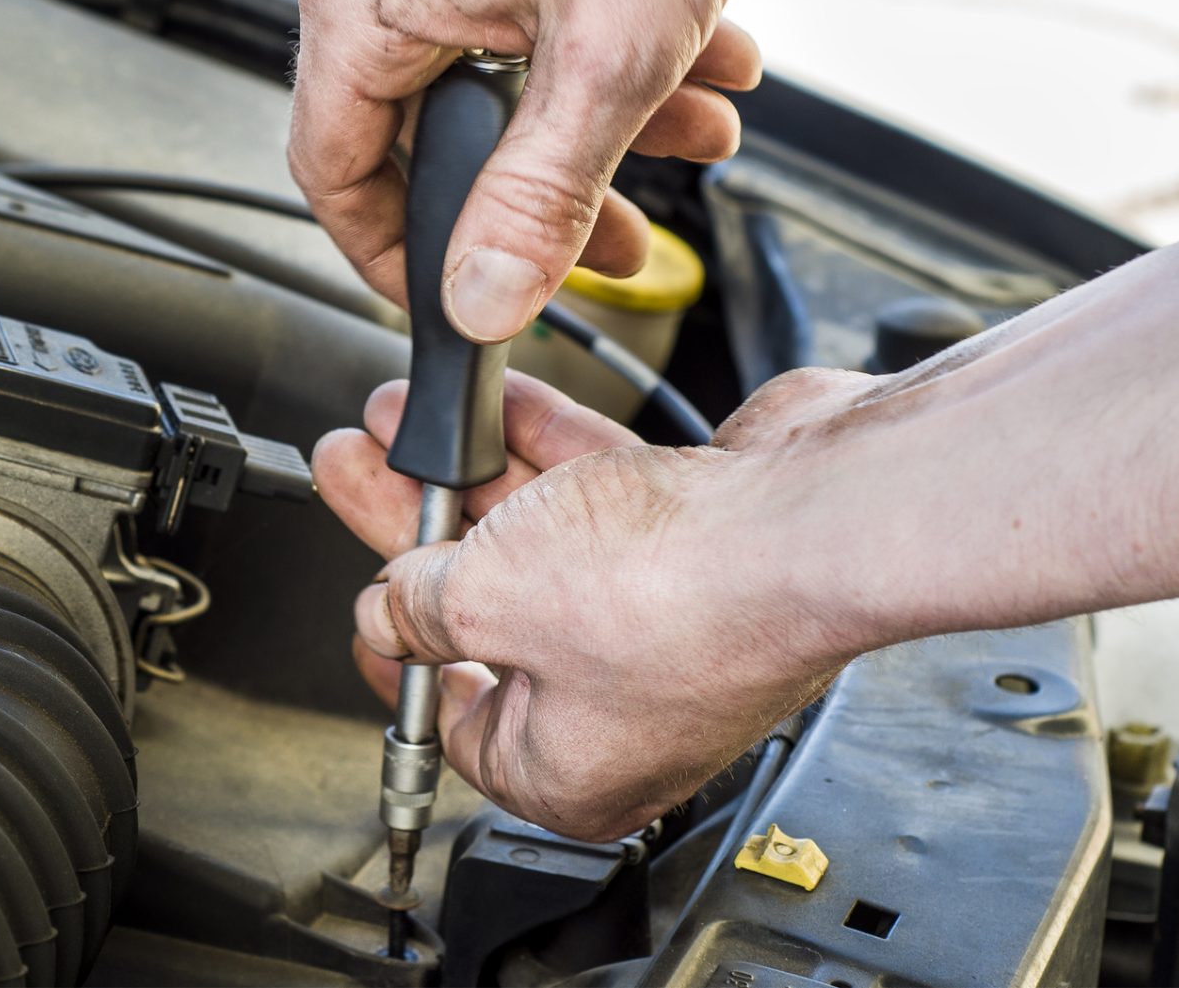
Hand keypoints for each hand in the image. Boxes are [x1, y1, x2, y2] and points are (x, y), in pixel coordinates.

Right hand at [291, 0, 821, 341]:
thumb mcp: (609, 54)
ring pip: (482, 57)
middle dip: (537, 183)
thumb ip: (542, 196)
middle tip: (612, 231)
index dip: (396, 254)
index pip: (334, 171)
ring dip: (585, 110)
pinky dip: (583, 34)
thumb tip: (485, 298)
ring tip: (687, 125)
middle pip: (424, 119)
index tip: (460, 294)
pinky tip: (685, 46)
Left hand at [313, 367, 869, 840]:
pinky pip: (604, 504)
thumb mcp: (487, 597)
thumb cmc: (678, 599)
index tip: (367, 614)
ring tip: (412, 421)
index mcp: (569, 771)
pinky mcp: (703, 550)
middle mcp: (624, 712)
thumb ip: (421, 606)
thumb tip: (391, 612)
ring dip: (475, 477)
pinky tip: (503, 406)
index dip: (399, 658)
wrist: (815, 521)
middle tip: (363, 476)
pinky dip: (550, 455)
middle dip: (415, 531)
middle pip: (489, 617)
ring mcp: (668, 627)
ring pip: (544, 549)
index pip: (456, 725)